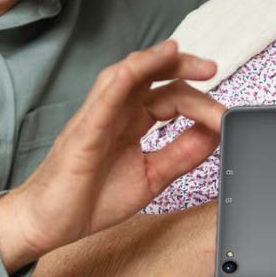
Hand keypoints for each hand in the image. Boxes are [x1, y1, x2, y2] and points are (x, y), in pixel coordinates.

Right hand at [0, 40, 224, 270]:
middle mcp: (115, 113)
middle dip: (183, 66)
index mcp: (132, 122)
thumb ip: (181, 154)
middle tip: (212, 69)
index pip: (171, 97)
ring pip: (126, 74)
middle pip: (152, 75)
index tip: (226, 120)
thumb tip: (215, 133)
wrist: (49, 224)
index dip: (202, 104)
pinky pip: (102, 98)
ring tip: (179, 52)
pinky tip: (137, 69)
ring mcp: (98, 118)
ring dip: (153, 61)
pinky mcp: (83, 131)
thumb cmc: (89, 199)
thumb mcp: (151, 177)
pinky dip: (121, 79)